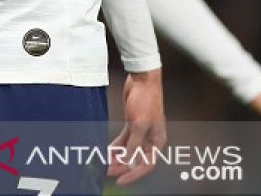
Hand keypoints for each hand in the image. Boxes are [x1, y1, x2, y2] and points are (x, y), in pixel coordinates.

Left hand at [107, 68, 166, 185]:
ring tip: (103, 164)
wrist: (142, 80)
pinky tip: (105, 151)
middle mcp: (150, 139)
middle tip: (106, 171)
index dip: (133, 174)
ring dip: (116, 157)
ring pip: (127, 150)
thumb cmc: (146, 100)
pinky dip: (115, 147)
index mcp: (157, 142)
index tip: (119, 180)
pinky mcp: (132, 124)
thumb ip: (133, 146)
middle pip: (135, 159)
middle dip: (121, 166)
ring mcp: (140, 132)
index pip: (146, 165)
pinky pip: (123, 140)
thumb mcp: (138, 125)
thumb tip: (127, 163)